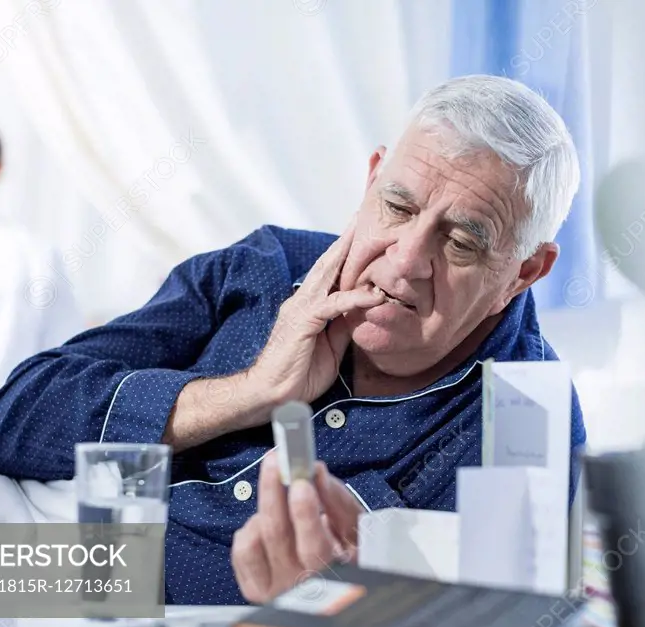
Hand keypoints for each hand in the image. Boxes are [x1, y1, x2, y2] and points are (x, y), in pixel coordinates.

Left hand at [231, 450, 363, 603]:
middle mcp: (301, 586)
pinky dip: (251, 529)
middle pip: (277, 534)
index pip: (315, 547)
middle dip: (273, 491)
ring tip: (280, 504)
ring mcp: (274, 589)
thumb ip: (336, 497)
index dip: (305, 514)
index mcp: (334, 571)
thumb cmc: (347, 549)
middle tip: (275, 461)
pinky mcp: (255, 588)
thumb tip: (315, 470)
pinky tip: (268, 526)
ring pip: (254, 540)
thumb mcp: (354, 525)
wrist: (333, 581)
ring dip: (264, 511)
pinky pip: (241, 550)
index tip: (301, 483)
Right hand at [247, 221, 382, 404]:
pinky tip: (373, 295)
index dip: (346, 252)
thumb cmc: (298, 374)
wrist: (271, 395)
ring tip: (365, 231)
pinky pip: (333, 305)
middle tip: (363, 212)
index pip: (330, 272)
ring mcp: (300, 308)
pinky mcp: (303, 322)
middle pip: (328, 261)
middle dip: (347, 237)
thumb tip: (365, 308)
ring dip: (348, 252)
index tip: (363, 231)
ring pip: (328, 273)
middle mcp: (302, 299)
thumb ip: (345, 324)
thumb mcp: (332, 346)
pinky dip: (354, 298)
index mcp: (308, 304)